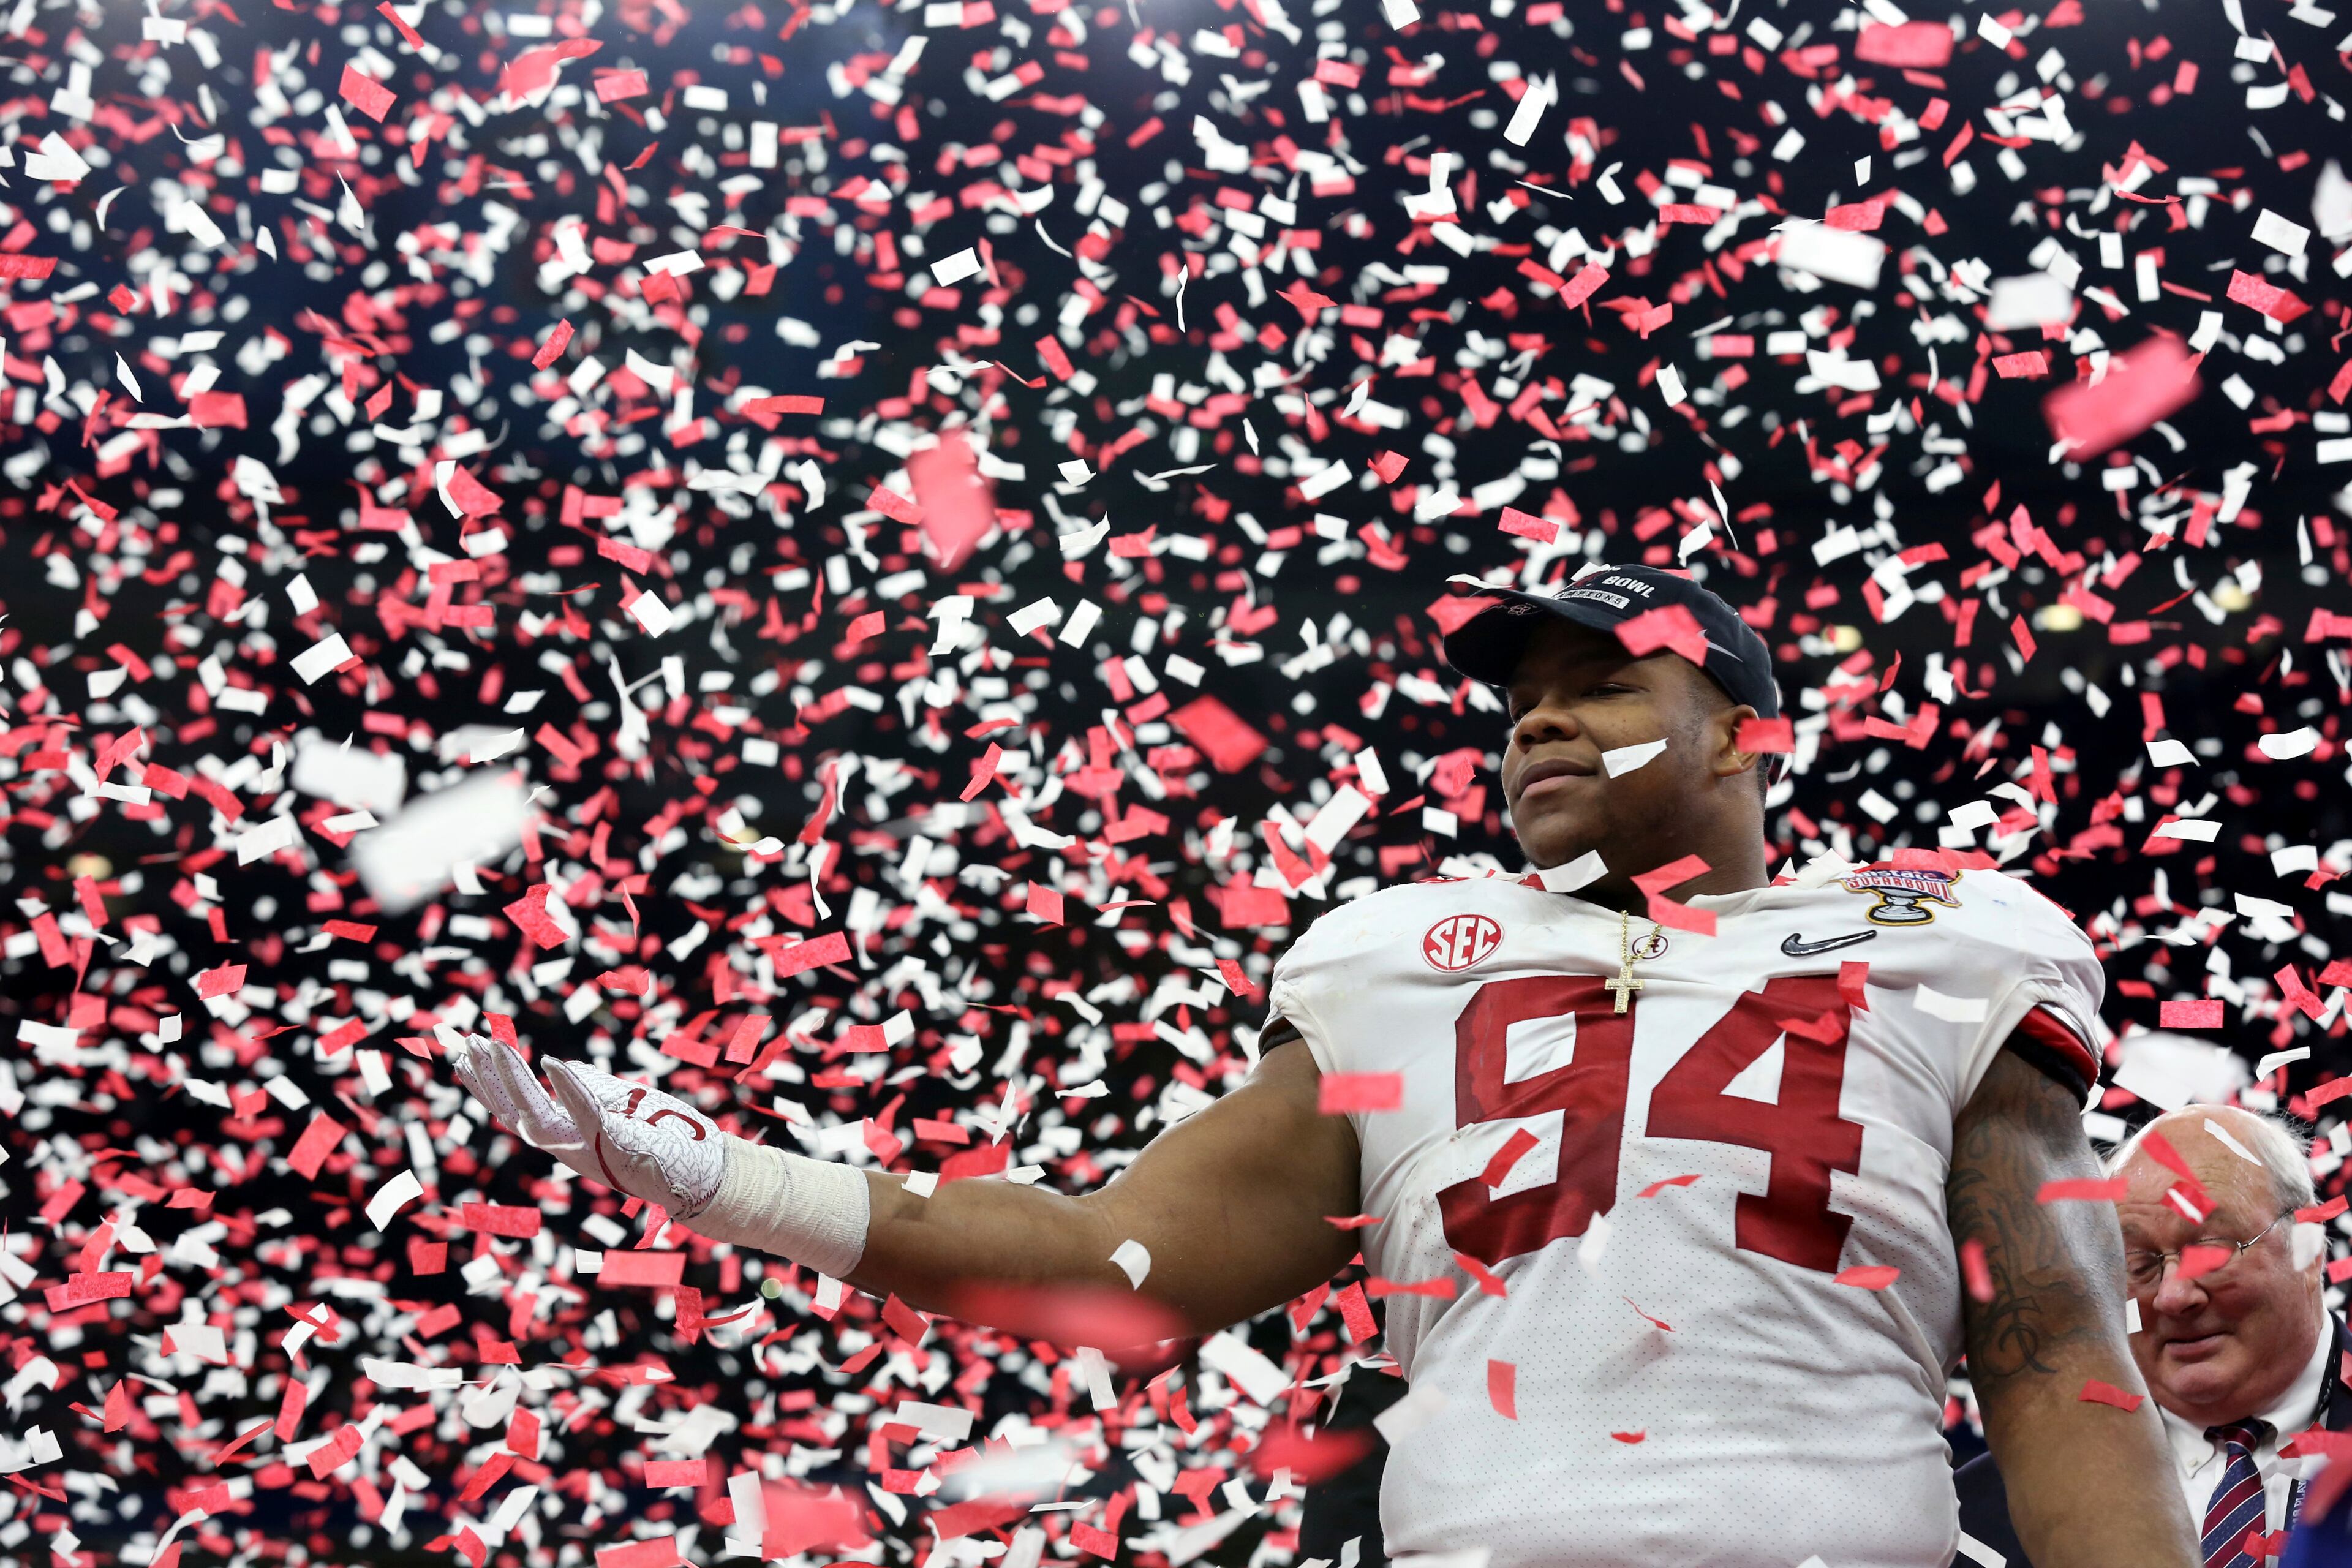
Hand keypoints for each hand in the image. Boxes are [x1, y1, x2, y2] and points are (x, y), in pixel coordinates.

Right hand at [457, 1046, 727, 1219]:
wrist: (705, 1176)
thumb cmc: (663, 1138)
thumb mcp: (615, 1106)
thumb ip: (585, 1088)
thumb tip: (555, 1066)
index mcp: (567, 1139)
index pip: (515, 1112)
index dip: (488, 1087)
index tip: (466, 1056)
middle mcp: (569, 1149)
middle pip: (513, 1116)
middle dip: (487, 1081)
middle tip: (464, 1045)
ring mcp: (589, 1149)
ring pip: (537, 1118)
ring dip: (514, 1081)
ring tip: (494, 1045)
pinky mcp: (614, 1143)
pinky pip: (585, 1114)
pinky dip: (567, 1088)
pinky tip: (550, 1061)